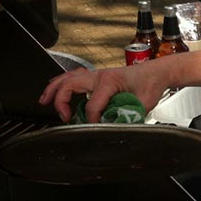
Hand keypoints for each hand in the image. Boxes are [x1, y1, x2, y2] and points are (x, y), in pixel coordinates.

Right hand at [39, 63, 170, 122]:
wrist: (157, 72)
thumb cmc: (151, 84)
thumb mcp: (143, 104)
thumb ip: (128, 116)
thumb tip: (115, 128)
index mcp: (110, 81)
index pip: (92, 104)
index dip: (92, 119)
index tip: (94, 128)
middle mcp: (100, 75)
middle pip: (70, 84)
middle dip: (59, 100)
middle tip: (59, 116)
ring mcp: (97, 75)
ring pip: (68, 77)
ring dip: (54, 88)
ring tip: (43, 100)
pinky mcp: (98, 77)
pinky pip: (74, 77)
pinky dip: (62, 83)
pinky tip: (56, 90)